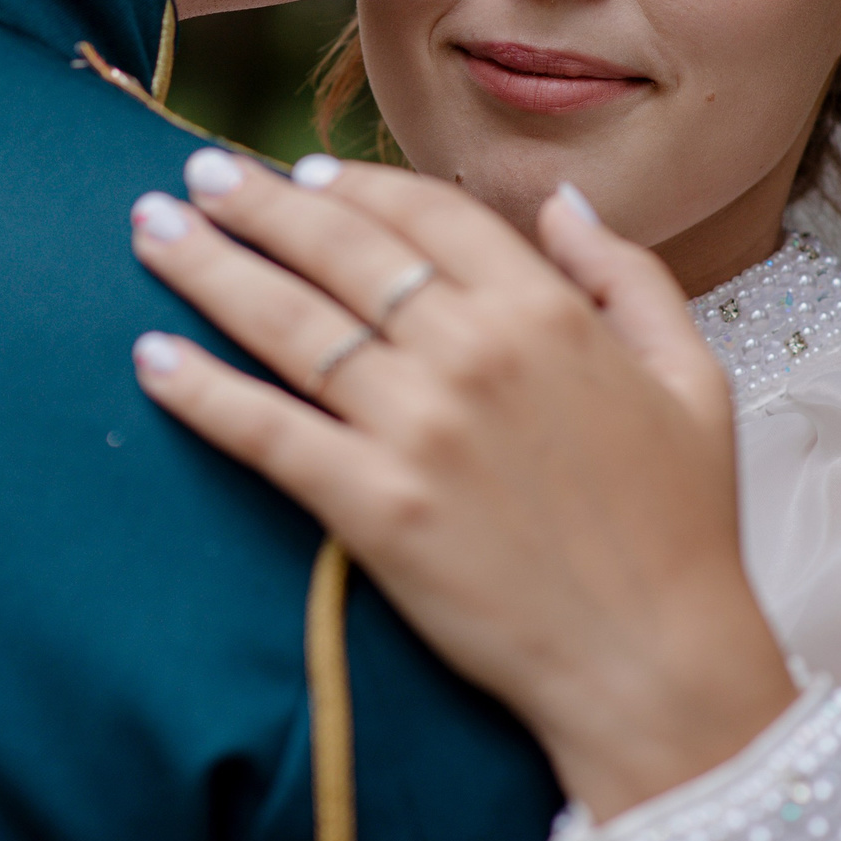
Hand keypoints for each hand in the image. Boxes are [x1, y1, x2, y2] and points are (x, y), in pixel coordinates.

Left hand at [127, 151, 795, 818]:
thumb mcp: (692, 377)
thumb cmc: (682, 526)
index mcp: (546, 312)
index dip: (352, 185)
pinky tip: (152, 358)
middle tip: (195, 178)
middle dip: (257, 203)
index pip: (424, 214)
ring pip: (289, 323)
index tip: (299, 174)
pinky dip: (203, 391)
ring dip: (209, 268)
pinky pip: (267, 432)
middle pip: (340, 249)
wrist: (656, 667)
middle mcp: (473, 351)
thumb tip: (563, 202)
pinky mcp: (375, 508)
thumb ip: (626, 274)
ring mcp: (419, 428)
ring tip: (148, 232)